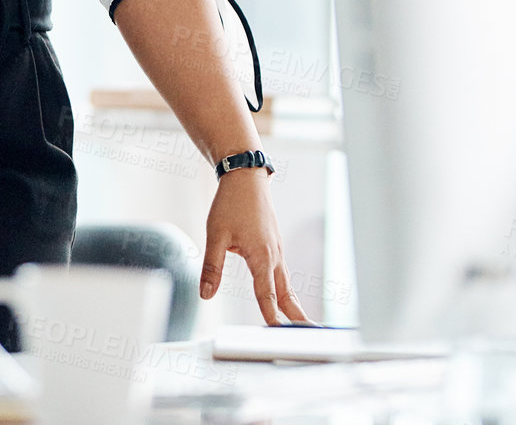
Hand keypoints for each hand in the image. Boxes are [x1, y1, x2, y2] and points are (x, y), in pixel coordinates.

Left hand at [200, 167, 316, 324]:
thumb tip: (206, 295)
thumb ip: (212, 267)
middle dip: (295, 317)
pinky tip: (284, 298)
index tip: (278, 334)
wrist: (246, 178)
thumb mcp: (215, 235)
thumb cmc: (230, 204)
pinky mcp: (275, 246)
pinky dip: (285, 290)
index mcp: (261, 257)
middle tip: (309, 336)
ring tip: (300, 324)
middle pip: (286, 294)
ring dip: (292, 305)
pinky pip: (282, 274)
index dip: (271, 316)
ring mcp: (277, 251)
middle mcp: (274, 257)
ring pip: (286, 284)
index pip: (266, 295)